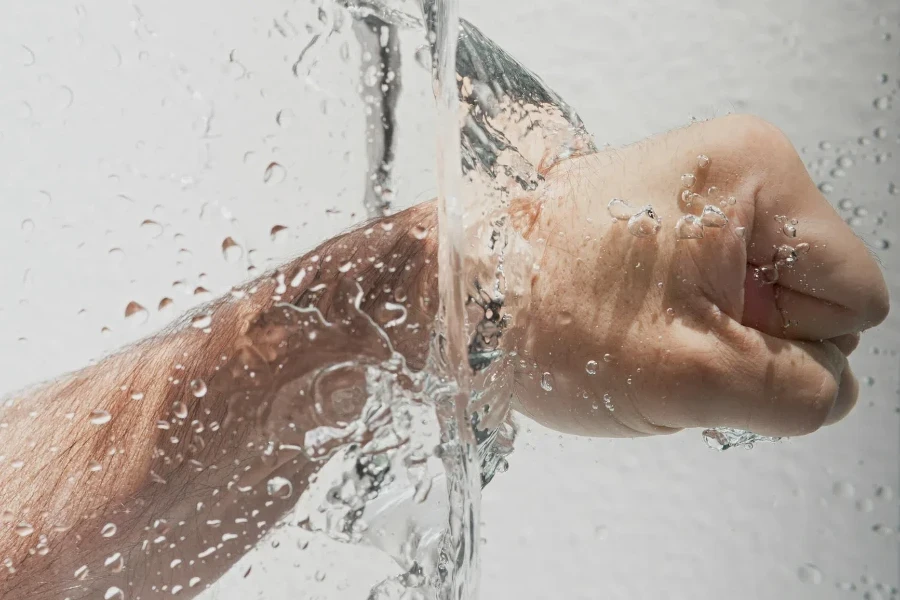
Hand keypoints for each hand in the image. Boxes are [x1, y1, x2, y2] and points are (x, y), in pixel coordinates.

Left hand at [512, 115, 888, 437]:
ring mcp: (700, 191)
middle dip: (750, 341)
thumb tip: (831, 389)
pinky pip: (722, 293)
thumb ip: (796, 394)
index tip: (711, 347)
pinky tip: (636, 322)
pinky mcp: (670, 218)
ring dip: (715, 338)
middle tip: (669, 341)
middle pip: (812, 297)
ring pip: (764, 303)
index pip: (855, 299)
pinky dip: (689, 324)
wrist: (456, 290)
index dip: (793, 349)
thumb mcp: (693, 377)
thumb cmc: (543, 313)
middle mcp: (734, 168)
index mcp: (757, 177)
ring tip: (642, 330)